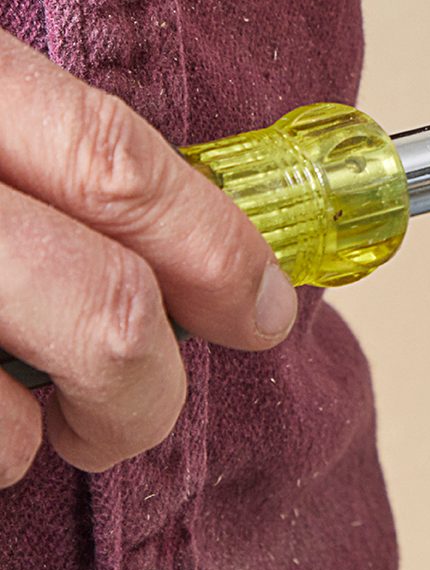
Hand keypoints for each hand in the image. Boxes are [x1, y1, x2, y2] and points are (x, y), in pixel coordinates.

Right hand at [0, 30, 296, 484]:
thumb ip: (58, 139)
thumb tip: (200, 210)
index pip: (124, 169)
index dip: (219, 248)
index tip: (264, 305)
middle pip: (107, 310)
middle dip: (156, 382)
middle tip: (152, 396)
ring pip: (21, 412)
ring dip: (65, 429)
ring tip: (47, 412)